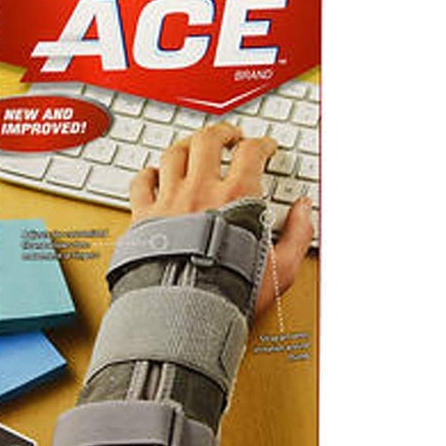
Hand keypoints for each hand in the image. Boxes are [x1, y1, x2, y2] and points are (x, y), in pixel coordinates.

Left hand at [129, 122, 314, 315]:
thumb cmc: (229, 293)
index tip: (265, 147)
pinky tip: (154, 175)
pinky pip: (140, 182)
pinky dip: (147, 173)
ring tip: (193, 147)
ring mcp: (169, 201)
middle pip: (208, 140)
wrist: (185, 312)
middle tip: (230, 137)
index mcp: (236, 198)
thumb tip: (304, 210)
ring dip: (186, 145)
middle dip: (222, 132)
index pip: (251, 152)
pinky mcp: (144, 217)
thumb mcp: (280, 269)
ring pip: (173, 153)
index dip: (262, 144)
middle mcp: (200, 191)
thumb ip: (298, 235)